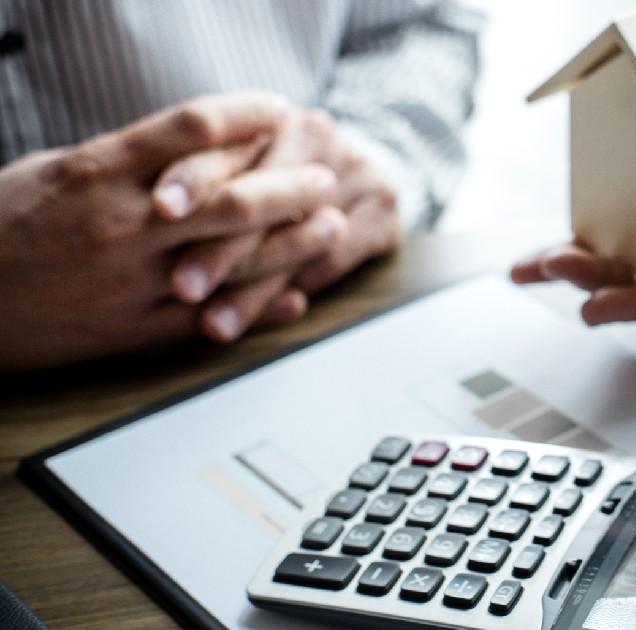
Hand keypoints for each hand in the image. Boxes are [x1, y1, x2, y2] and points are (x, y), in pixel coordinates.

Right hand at [0, 93, 309, 370]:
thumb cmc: (4, 224)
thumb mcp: (59, 170)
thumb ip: (130, 161)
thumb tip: (202, 146)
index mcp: (98, 171)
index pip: (192, 127)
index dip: (247, 114)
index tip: (281, 109)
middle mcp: (120, 223)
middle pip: (232, 197)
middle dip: (292, 186)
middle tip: (326, 175)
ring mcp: (129, 280)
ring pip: (233, 260)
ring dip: (293, 243)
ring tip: (332, 227)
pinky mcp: (130, 330)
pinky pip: (212, 319)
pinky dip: (261, 308)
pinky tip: (297, 296)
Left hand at [152, 108, 399, 340]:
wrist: (359, 167)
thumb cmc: (273, 170)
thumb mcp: (235, 159)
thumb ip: (198, 174)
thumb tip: (149, 208)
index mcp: (270, 115)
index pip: (230, 143)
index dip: (196, 175)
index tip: (163, 209)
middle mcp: (318, 137)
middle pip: (268, 195)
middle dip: (223, 247)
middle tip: (183, 286)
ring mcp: (358, 175)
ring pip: (299, 238)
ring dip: (255, 287)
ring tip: (214, 324)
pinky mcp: (384, 218)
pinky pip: (334, 262)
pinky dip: (294, 292)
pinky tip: (267, 318)